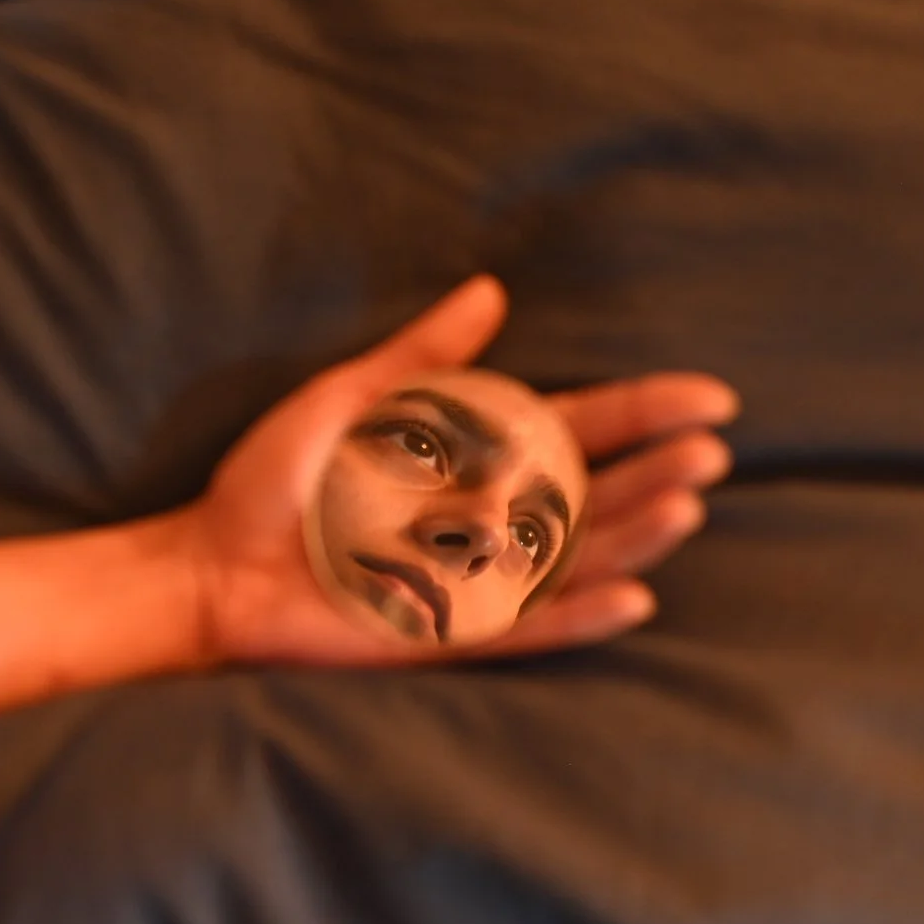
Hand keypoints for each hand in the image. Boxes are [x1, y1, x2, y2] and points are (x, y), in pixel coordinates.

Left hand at [181, 275, 738, 665]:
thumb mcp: (346, 401)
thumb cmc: (271, 482)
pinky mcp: (453, 633)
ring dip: (636, 539)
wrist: (210, 564)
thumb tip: (491, 291)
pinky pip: (531, 628)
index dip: (647, 411)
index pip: (584, 428)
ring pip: (580, 561)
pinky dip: (581, 616)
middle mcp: (492, 520)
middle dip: (659, 474)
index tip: (713, 396)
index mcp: (478, 458)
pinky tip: (632, 597)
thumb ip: (423, 359)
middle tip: (709, 455)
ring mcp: (480, 580)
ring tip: (685, 509)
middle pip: (600, 496)